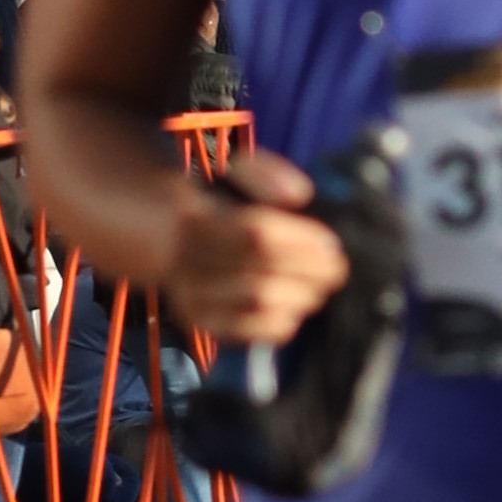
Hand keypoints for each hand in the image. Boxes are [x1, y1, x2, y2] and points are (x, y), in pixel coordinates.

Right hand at [172, 148, 357, 349]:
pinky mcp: (198, 322)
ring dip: (300, 296)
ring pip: (258, 303)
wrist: (166, 232)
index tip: (331, 244)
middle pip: (262, 272)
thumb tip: (299, 194)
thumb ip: (265, 174)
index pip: (257, 234)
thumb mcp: (231, 170)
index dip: (301, 241)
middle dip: (310, 272)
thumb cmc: (212, 199)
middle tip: (335, 268)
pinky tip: (294, 307)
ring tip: (318, 286)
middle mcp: (188, 261)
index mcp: (197, 219)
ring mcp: (191, 296)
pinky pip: (248, 331)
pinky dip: (281, 321)